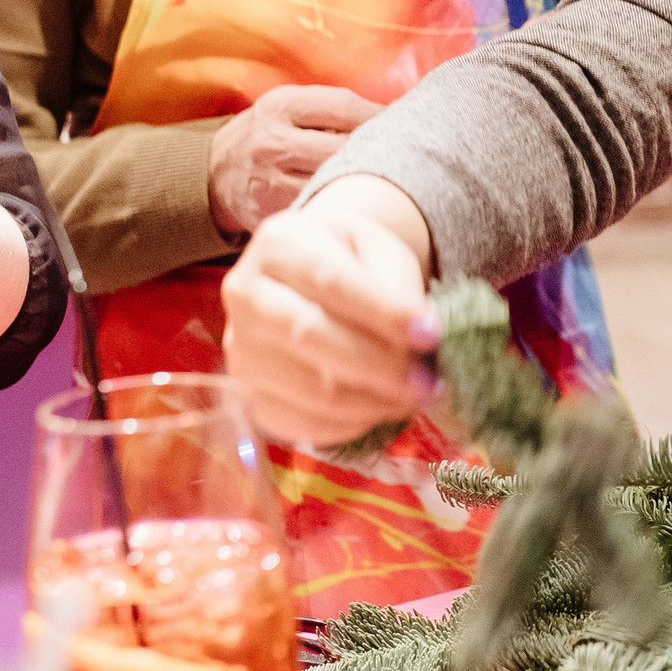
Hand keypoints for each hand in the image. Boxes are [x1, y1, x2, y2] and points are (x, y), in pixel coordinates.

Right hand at [207, 85, 383, 238]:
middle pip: (344, 148)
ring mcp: (269, 183)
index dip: (380, 116)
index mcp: (280, 107)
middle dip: (374, 150)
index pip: (345, 108)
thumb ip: (336, 106)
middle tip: (399, 154)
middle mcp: (271, 143)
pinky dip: (341, 204)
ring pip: (334, 182)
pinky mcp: (272, 214)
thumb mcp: (290, 105)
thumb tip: (395, 112)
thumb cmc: (270, 133)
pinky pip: (320, 208)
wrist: (214, 173)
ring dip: (362, 181)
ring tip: (381, 179)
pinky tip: (355, 200)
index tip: (401, 122)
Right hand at [221, 200, 432, 447]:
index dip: (383, 312)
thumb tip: (420, 335)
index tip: (430, 334)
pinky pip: (301, 424)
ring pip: (308, 388)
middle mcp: (246, 296)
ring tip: (414, 397)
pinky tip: (383, 410)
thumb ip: (397, 286)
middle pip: (310, 335)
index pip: (331, 281)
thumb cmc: (352, 260)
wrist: (313, 278)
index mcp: (278, 245)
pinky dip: (351, 425)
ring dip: (372, 402)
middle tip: (427, 381)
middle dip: (379, 364)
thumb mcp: (381, 250)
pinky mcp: (248, 395)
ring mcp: (240, 350)